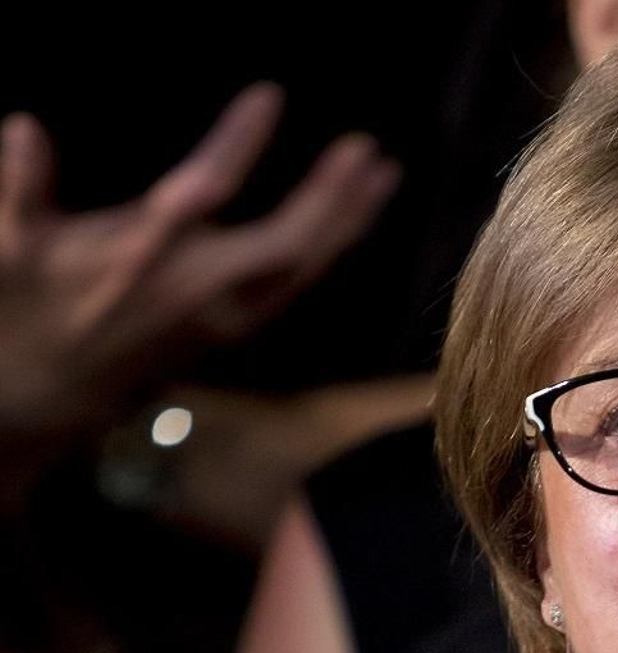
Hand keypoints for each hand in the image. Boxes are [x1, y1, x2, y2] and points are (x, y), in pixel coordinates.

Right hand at [0, 87, 399, 451]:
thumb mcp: (8, 247)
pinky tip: (354, 218)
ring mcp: (220, 317)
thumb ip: (16, 189)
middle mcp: (193, 291)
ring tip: (382, 174)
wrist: (44, 394)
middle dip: (329, 200)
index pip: (200, 193)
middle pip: (282, 248)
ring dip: (345, 224)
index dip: (236, 145)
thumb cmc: (26, 307)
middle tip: (366, 149)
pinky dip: (330, 252)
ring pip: (300, 273)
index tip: (269, 96)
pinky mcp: (231, 330)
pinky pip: (295, 289)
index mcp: (141, 258)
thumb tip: (21, 128)